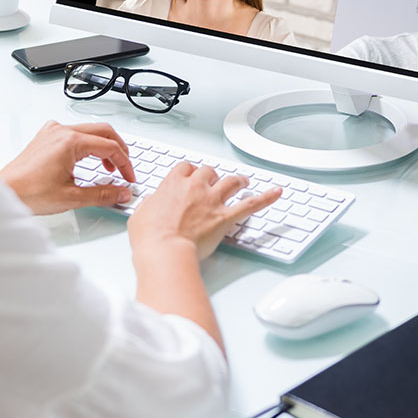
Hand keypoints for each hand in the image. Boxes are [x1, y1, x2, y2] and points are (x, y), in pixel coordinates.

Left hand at [0, 121, 134, 215]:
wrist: (5, 191)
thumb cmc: (29, 192)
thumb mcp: (72, 197)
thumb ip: (103, 194)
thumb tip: (122, 192)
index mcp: (70, 141)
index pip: (110, 147)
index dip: (125, 164)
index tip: (129, 178)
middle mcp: (62, 131)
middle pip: (104, 131)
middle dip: (119, 150)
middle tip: (125, 169)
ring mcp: (53, 131)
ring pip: (89, 130)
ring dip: (103, 146)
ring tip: (108, 168)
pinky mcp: (46, 137)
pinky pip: (74, 132)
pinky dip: (87, 144)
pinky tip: (86, 160)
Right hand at [128, 162, 282, 260]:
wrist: (164, 250)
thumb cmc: (150, 237)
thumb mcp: (140, 215)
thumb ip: (150, 205)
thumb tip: (152, 204)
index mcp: (172, 184)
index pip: (185, 168)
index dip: (189, 171)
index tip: (190, 176)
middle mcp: (195, 187)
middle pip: (208, 171)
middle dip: (212, 175)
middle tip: (214, 181)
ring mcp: (212, 201)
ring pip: (230, 181)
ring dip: (238, 180)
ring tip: (242, 181)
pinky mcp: (225, 217)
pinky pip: (251, 204)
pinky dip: (266, 198)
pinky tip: (277, 192)